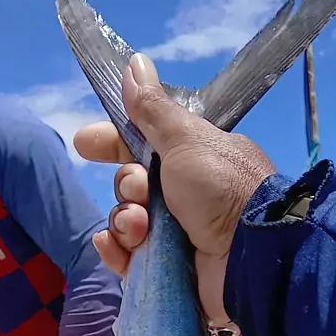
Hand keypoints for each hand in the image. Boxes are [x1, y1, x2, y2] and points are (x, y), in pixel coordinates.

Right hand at [74, 53, 275, 325]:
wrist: (249, 254)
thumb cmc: (221, 189)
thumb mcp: (187, 139)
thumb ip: (154, 110)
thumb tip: (134, 63)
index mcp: (192, 161)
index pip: (142, 147)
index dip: (112, 143)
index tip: (85, 144)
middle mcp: (183, 198)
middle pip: (129, 186)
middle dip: (126, 186)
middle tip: (141, 191)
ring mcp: (175, 237)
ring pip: (126, 223)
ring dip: (123, 220)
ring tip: (140, 226)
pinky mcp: (167, 272)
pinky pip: (127, 259)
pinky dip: (118, 252)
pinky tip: (117, 247)